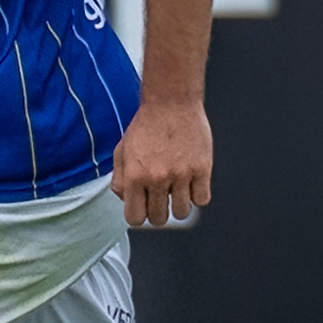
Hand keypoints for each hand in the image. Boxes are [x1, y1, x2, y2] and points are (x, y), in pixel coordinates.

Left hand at [110, 96, 212, 227]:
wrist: (170, 104)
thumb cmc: (146, 126)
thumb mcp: (121, 152)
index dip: (139, 216)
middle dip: (158, 212)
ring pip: (182, 212)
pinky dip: (197, 195)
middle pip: (159, 218)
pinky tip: (190, 183)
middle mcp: (157, 178)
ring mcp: (181, 175)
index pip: (135, 218)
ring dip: (178, 205)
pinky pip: (202, 200)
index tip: (143, 209)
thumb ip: (119, 180)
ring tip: (175, 189)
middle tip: (159, 198)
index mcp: (134, 176)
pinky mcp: (202, 169)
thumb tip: (126, 201)